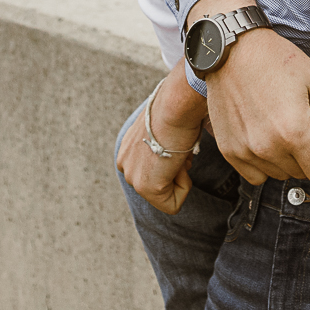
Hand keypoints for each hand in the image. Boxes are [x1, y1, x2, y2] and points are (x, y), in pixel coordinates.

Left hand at [116, 62, 209, 214]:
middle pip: (159, 184)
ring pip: (166, 195)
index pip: (153, 170)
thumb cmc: (177, 109)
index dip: (172, 161)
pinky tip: (179, 162)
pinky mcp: (147, 187)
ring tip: (177, 150)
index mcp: (127, 151)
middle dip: (175, 170)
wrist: (176, 104)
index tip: (175, 142)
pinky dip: (184, 186)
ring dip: (180, 175)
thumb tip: (178, 162)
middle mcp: (124, 165)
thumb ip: (162, 150)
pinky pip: (173, 204)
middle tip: (178, 146)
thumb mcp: (164, 131)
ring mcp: (134, 178)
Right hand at [192, 0, 309, 184]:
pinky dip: (264, 163)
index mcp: (293, 132)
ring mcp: (244, 151)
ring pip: (279, 174)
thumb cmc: (275, 59)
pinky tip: (266, 138)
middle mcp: (267, 147)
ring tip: (283, 127)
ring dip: (287, 159)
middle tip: (305, 127)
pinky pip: (255, 175)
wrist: (231, 49)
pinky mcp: (228, 150)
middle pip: (301, 173)